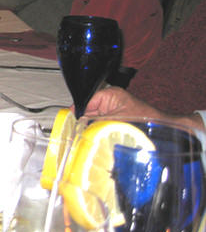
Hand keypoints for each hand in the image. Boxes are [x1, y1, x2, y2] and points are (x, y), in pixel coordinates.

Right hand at [86, 86, 204, 132]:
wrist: (163, 127)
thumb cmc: (146, 120)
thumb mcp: (115, 121)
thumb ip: (96, 122)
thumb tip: (78, 126)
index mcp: (109, 94)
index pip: (86, 101)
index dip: (76, 112)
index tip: (69, 123)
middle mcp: (109, 100)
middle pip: (87, 110)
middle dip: (83, 122)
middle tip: (77, 133)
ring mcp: (111, 110)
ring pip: (93, 119)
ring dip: (91, 128)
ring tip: (87, 136)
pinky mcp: (114, 119)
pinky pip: (100, 125)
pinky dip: (98, 131)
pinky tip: (96, 137)